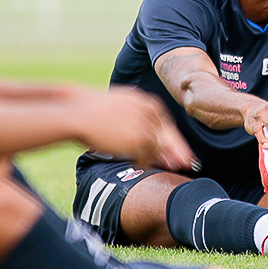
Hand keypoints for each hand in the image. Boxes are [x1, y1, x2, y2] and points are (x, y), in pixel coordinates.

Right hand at [79, 88, 196, 170]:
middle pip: (167, 132)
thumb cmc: (88, 110)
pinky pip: (148, 155)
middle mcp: (147, 110)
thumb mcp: (114, 104)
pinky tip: (142, 167)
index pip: (162, 118)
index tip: (176, 144)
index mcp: (142, 100)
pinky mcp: (139, 139)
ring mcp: (144, 124)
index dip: (170, 134)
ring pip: (159, 145)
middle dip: (178, 148)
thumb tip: (135, 127)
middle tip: (189, 161)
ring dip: (165, 158)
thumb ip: (130, 112)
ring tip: (172, 168)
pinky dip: (146, 163)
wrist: (78, 116)